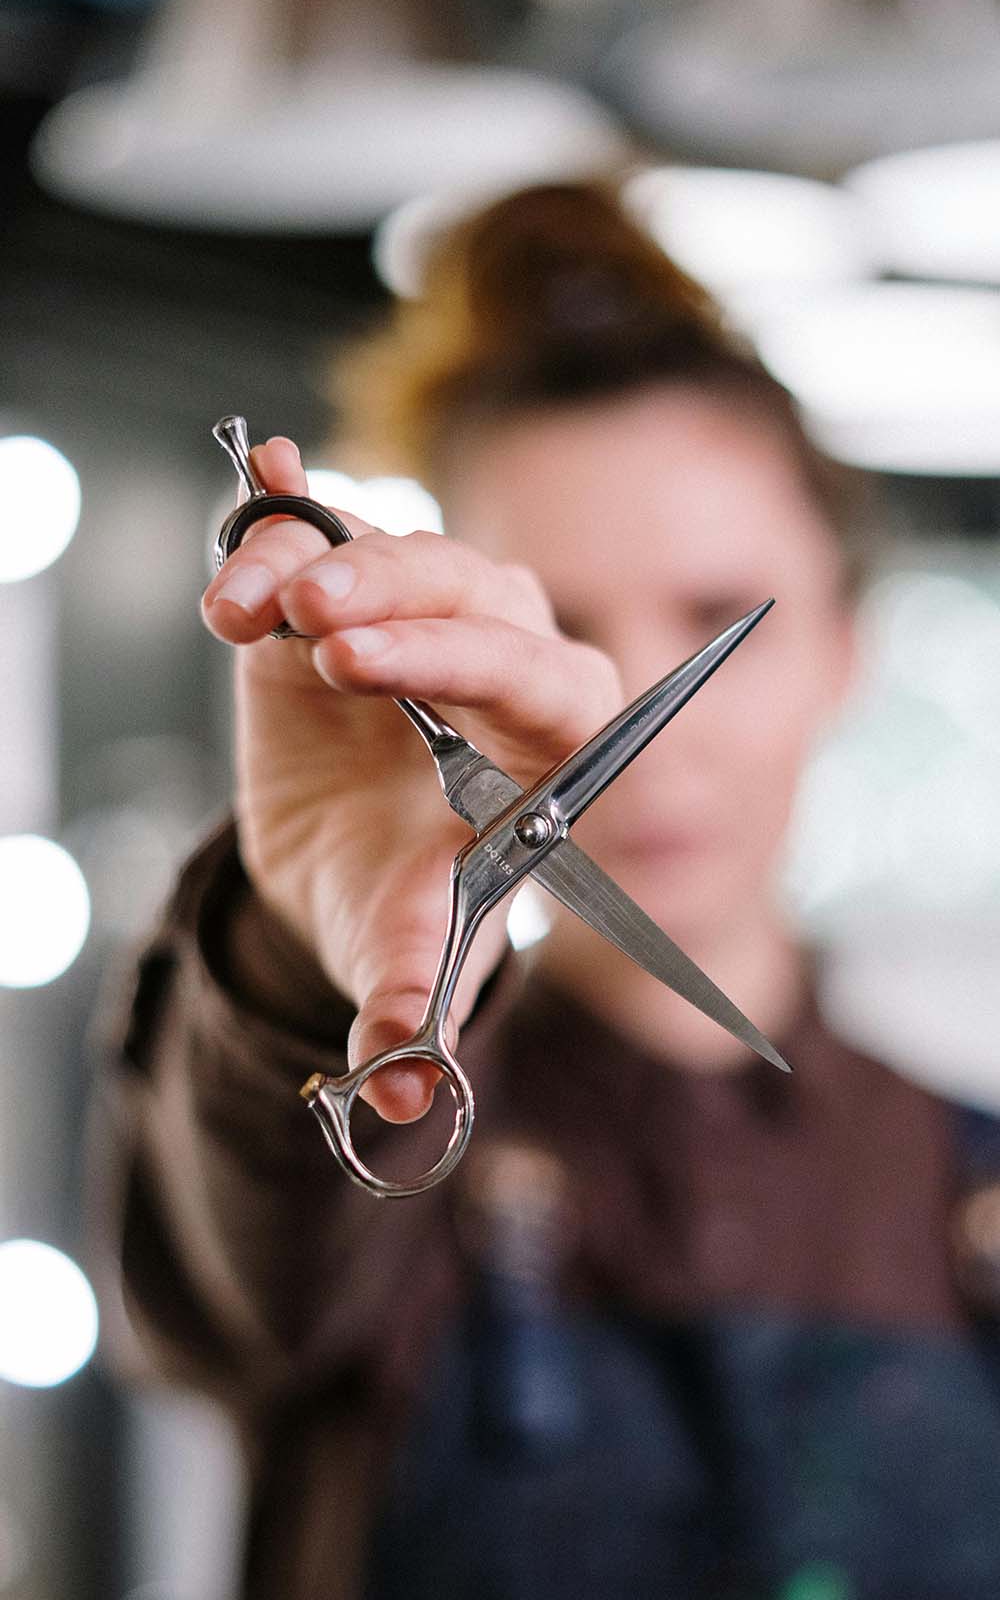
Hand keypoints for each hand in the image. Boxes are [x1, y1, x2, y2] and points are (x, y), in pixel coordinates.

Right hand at [202, 437, 619, 1120]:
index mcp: (558, 743)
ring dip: (330, 563)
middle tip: (315, 630)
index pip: (545, 676)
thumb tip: (405, 1100)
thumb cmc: (401, 904)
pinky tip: (255, 499)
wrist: (341, 868)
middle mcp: (510, 657)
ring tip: (253, 608)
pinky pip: (328, 533)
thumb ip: (407, 1008)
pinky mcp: (352, 587)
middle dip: (396, 602)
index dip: (462, 659)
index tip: (361, 666)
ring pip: (403, 549)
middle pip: (478, 593)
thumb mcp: (404, 953)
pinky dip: (281, 530)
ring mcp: (432, 612)